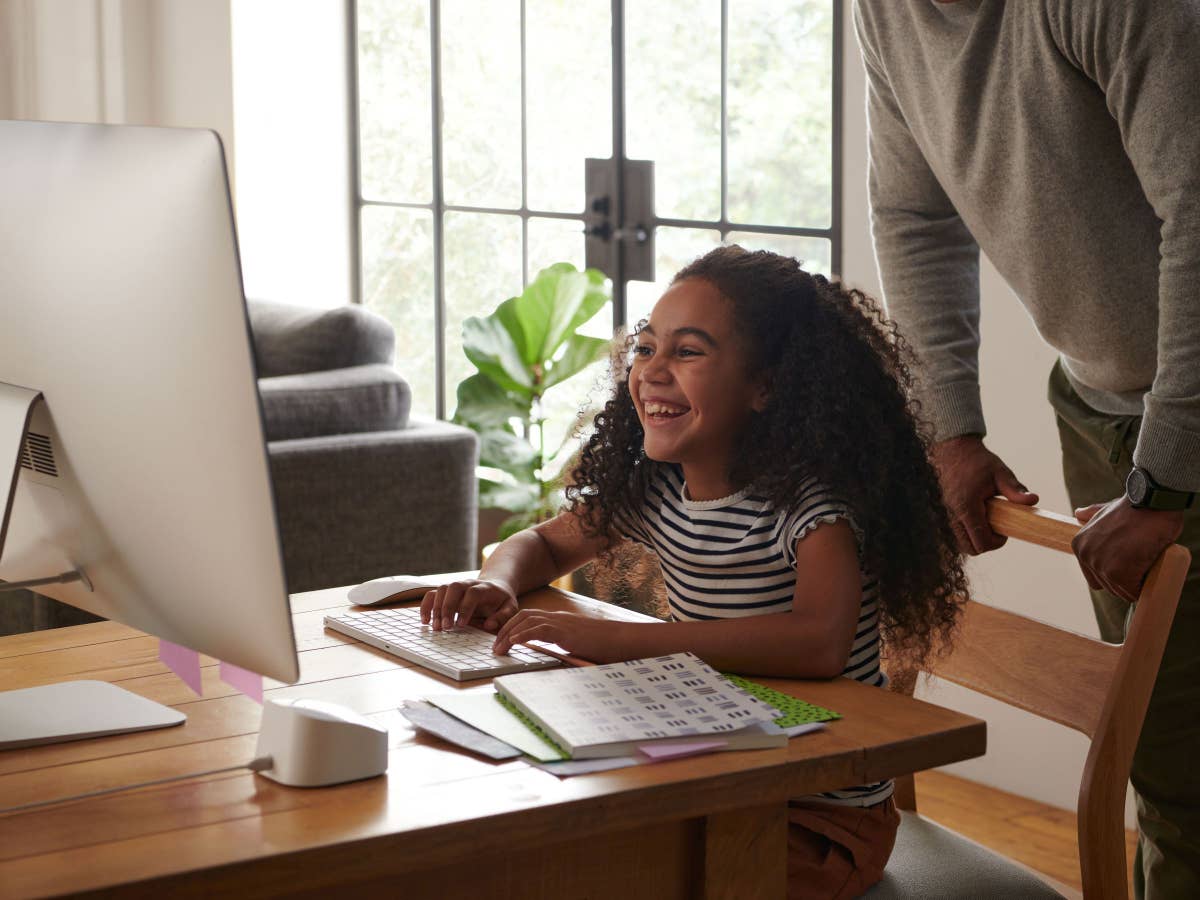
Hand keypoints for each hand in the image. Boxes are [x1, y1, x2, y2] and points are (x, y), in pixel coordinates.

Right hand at [419, 579, 517, 631]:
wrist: (495, 586)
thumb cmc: (502, 600)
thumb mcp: (510, 607)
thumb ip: (503, 616)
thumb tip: (489, 625)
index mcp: (484, 588)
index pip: (472, 593)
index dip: (465, 607)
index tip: (461, 624)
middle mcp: (468, 584)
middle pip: (453, 588)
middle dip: (447, 607)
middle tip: (445, 627)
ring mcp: (456, 586)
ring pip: (441, 590)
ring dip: (435, 608)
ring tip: (435, 627)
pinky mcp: (447, 592)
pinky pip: (432, 594)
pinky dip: (426, 606)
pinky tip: (425, 620)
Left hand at [492, 609, 629, 662]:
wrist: (621, 639)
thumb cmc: (605, 645)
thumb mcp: (579, 644)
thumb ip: (564, 645)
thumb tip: (555, 656)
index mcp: (560, 621)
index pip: (530, 617)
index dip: (513, 626)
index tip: (503, 639)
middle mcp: (558, 618)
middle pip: (523, 616)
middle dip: (505, 629)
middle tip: (495, 645)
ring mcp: (561, 623)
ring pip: (527, 621)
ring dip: (509, 633)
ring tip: (498, 647)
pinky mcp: (565, 632)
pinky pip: (539, 630)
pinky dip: (523, 635)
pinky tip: (514, 642)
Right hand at [931, 435, 1038, 553]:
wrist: (952, 449)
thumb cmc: (977, 461)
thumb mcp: (1000, 473)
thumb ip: (1015, 490)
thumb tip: (1034, 501)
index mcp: (967, 507)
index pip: (981, 542)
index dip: (997, 542)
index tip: (1005, 530)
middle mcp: (952, 514)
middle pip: (969, 549)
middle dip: (986, 543)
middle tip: (997, 527)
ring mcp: (945, 515)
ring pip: (960, 543)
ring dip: (975, 538)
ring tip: (986, 520)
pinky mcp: (943, 513)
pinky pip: (955, 534)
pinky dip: (967, 532)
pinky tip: (976, 516)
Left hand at [1073, 497, 1183, 602]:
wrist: (1152, 501)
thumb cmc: (1134, 507)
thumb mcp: (1105, 511)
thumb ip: (1091, 515)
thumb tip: (1078, 513)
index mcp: (1079, 545)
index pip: (1095, 577)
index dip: (1115, 575)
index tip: (1131, 563)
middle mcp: (1085, 555)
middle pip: (1108, 585)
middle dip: (1128, 579)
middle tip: (1143, 559)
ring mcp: (1100, 565)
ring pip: (1121, 590)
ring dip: (1138, 582)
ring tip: (1147, 560)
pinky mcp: (1117, 572)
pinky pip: (1132, 592)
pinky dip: (1145, 587)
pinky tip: (1151, 570)